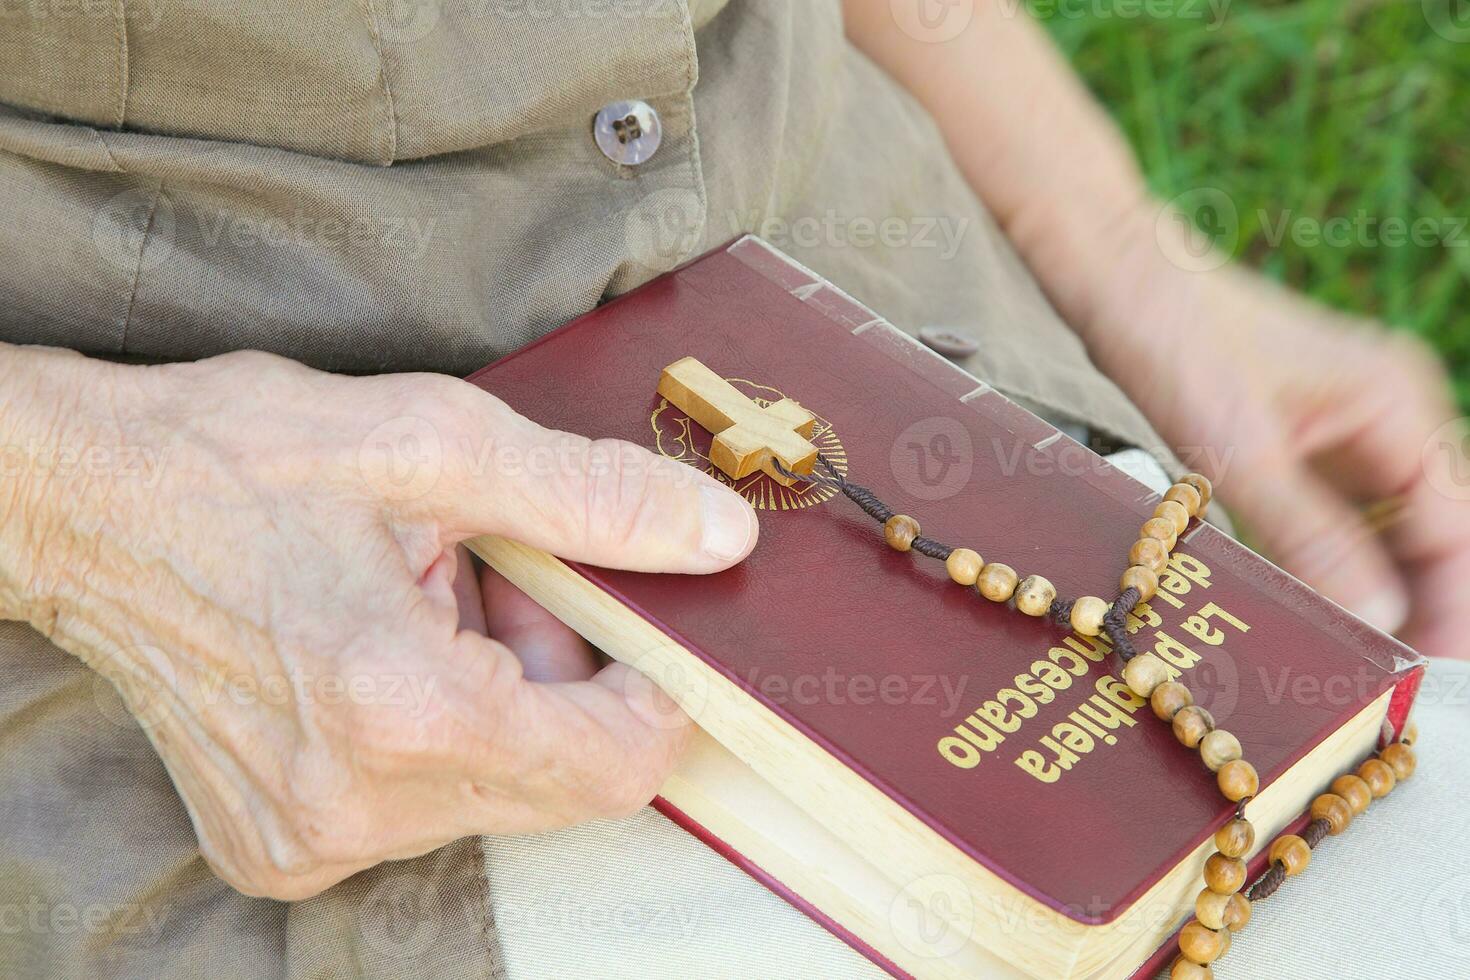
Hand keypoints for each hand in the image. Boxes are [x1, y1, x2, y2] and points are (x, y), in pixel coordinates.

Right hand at [0, 346, 757, 899]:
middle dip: (567, 686)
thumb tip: (717, 535)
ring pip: (494, 794)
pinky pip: (419, 808)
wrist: (82, 505)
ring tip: (427, 605)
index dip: (655, 694)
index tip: (640, 626)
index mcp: (402, 710)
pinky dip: (435, 736)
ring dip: (499, 704)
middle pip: (559, 784)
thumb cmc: (239, 460)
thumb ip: (593, 498)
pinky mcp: (278, 848)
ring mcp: (309, 842)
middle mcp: (355, 806)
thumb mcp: (435, 443)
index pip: (615, 765)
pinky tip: (382, 656)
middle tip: (502, 584)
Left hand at [1087, 221, 1469, 658]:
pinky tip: (1308, 611)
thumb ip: (1310, 534)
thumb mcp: (1240, 450)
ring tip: (1353, 665)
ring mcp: (1343, 427)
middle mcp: (1387, 417)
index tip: (1432, 677)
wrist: (1116, 278)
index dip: (1452, 610)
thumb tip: (1379, 618)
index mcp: (1398, 408)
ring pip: (1379, 531)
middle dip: (1417, 608)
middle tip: (1390, 686)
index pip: (1454, 532)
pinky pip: (1330, 516)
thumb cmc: (1177, 340)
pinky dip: (1324, 563)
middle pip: (1427, 535)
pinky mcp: (1296, 439)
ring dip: (1370, 592)